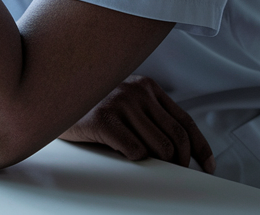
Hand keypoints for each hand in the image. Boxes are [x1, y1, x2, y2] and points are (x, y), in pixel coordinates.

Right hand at [60, 75, 215, 172]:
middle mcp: (136, 92)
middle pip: (176, 138)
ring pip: (159, 148)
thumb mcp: (125, 101)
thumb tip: (178, 148)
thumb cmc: (91, 105)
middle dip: (180, 162)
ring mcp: (120, 104)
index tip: (207, 165)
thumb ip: (149, 114)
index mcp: (147, 87)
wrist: (52, 96)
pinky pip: (134, 152)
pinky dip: (134, 159)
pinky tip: (121, 153)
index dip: (200, 147)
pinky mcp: (103, 120)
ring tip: (145, 163)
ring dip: (156, 163)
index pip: (185, 120)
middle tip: (176, 173)